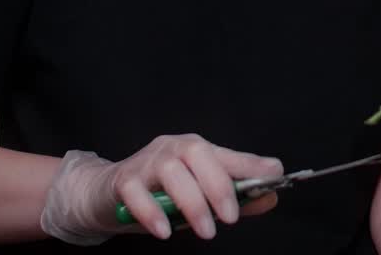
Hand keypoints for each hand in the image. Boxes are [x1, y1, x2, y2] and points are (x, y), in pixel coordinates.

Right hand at [39, 134, 282, 244]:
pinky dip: (152, 212)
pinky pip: (137, 193)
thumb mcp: (201, 197)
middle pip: (198, 155)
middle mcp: (172, 149)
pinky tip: (165, 231)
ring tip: (206, 231)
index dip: (251, 164)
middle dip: (219, 185)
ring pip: (172, 173)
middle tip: (231, 218)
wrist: (105, 195)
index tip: (275, 175)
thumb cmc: (158, 195)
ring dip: (192, 203)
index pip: (226, 153)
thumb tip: (271, 196)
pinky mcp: (123, 181)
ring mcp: (146, 162)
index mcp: (195, 150)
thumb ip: (235, 197)